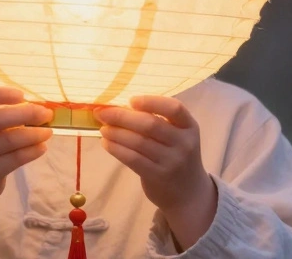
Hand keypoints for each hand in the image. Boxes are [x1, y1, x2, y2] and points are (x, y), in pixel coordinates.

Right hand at [0, 87, 52, 257]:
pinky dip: (32, 151)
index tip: (22, 95)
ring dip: (34, 134)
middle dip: (27, 113)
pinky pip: (16, 158)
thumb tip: (35, 107)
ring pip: (10, 139)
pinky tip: (42, 147)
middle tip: (46, 114)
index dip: (1, 94)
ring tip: (48, 132)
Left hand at [96, 96, 217, 249]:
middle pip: (151, 124)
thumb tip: (118, 108)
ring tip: (102, 128)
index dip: (151, 101)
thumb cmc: (176, 155)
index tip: (131, 100)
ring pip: (138, 142)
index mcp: (189, 126)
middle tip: (102, 113)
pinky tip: (106, 143)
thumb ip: (158, 121)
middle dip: (122, 116)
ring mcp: (172, 161)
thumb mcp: (177, 136)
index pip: (174, 108)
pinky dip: (116, 149)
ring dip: (116, 133)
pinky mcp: (158, 176)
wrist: (188, 193)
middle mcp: (184, 143)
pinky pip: (133, 159)